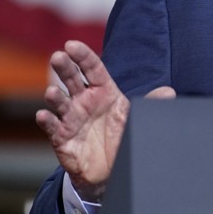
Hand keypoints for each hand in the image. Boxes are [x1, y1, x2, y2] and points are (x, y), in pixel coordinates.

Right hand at [35, 40, 174, 200]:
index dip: (83, 56)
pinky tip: (43, 115)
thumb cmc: (122, 135)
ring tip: (52, 91)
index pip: (92, 69)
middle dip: (64, 67)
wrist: (111, 169)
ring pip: (60, 102)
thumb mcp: (137, 117)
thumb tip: (170, 92)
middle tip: (57, 56)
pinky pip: (52, 127)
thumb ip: (151, 103)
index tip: (72, 44)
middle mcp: (84, 101)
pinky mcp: (61, 137)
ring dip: (54, 96)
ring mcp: (71, 118)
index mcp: (103, 91)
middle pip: (71, 79)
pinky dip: (46, 121)